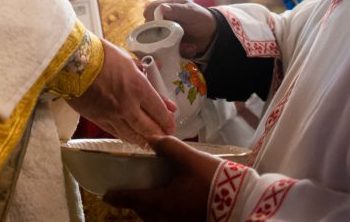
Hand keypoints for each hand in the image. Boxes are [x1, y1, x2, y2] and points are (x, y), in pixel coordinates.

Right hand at [66, 39, 175, 145]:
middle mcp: (127, 105)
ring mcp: (111, 114)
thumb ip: (145, 79)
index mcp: (138, 87)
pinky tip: (130, 138)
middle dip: (159, 134)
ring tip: (150, 142)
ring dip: (143, 140)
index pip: (159, 111)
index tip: (172, 125)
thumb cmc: (100, 55)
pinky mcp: (97, 119)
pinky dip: (125, 137)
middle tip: (165, 137)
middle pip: (148, 128)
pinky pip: (115, 132)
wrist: (71, 60)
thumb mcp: (128, 62)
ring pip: (132, 135)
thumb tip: (158, 92)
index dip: (167, 121)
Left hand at [104, 135, 221, 220]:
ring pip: (157, 218)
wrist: (242, 202)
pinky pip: (170, 220)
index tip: (107, 194)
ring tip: (155, 194)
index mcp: (160, 202)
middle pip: (143, 212)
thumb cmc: (211, 180)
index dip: (118, 196)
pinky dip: (166, 211)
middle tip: (133, 191)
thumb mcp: (189, 158)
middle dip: (136, 203)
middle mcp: (165, 218)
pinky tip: (175, 201)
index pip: (131, 199)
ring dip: (152, 208)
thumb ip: (168, 146)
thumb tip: (152, 137)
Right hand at [143, 0, 216, 57]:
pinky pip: (167, 51)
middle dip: (161, 36)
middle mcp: (161, 19)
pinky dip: (179, 51)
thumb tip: (161, 8)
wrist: (212, 34)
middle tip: (172, 39)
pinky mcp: (168, 45)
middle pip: (148, 27)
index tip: (156, 25)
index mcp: (165, 6)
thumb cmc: (201, 17)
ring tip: (187, 46)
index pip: (150, 9)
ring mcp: (164, 33)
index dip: (150, 17)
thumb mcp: (191, 12)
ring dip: (171, 45)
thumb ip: (177, 10)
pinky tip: (190, 48)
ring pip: (157, 42)